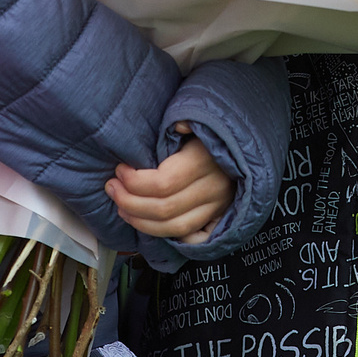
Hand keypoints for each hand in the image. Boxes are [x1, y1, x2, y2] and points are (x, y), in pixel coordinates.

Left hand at [107, 125, 234, 243]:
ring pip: (174, 227)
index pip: (163, 183)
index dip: (134, 181)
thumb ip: (185, 122)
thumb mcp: (198, 120)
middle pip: (164, 209)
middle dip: (129, 201)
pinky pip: (188, 236)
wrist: (244, 147)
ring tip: (121, 207)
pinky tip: (145, 223)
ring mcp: (217, 207)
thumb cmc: (211, 131)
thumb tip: (178, 126)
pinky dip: (164, 234)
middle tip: (112, 188)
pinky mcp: (217, 217)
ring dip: (140, 221)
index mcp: (205, 160)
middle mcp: (214, 188)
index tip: (120, 170)